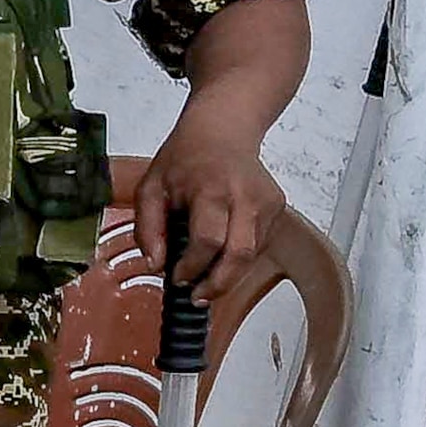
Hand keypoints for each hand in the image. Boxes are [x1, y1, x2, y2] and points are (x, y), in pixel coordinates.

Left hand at [136, 128, 289, 315]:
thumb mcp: (151, 187)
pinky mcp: (277, 207)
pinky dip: (238, 257)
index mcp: (211, 190)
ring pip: (253, 254)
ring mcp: (266, 203)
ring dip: (229, 275)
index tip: (177, 278)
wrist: (224, 129)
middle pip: (240, 255)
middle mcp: (246, 197)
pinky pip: (258, 244)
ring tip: (204, 281)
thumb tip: (156, 265)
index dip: (193, 267)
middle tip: (197, 297)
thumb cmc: (184, 158)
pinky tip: (220, 254)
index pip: (209, 240)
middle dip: (219, 284)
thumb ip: (148, 228)